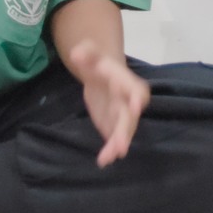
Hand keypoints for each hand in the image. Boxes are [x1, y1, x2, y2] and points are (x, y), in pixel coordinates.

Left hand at [69, 39, 148, 166]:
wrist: (99, 71)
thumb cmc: (97, 60)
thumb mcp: (90, 51)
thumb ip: (85, 51)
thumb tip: (76, 54)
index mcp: (125, 81)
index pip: (136, 90)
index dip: (136, 98)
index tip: (135, 106)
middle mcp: (127, 101)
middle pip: (129, 118)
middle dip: (125, 131)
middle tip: (121, 146)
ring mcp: (121, 115)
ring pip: (122, 132)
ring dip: (117, 144)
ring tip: (110, 156)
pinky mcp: (112, 125)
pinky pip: (113, 139)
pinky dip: (109, 150)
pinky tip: (103, 161)